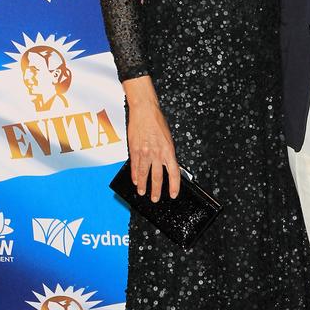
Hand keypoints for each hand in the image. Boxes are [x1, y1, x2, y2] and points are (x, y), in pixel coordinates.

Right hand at [124, 77, 179, 201]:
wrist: (144, 111)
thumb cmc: (157, 122)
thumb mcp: (168, 138)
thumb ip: (167, 152)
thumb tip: (168, 165)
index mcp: (168, 150)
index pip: (174, 173)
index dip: (174, 185)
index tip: (174, 194)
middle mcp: (157, 153)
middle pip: (158, 177)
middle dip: (157, 190)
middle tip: (155, 198)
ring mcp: (144, 153)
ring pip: (144, 174)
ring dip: (143, 185)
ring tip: (142, 192)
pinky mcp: (134, 150)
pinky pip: (135, 166)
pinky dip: (135, 175)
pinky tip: (135, 180)